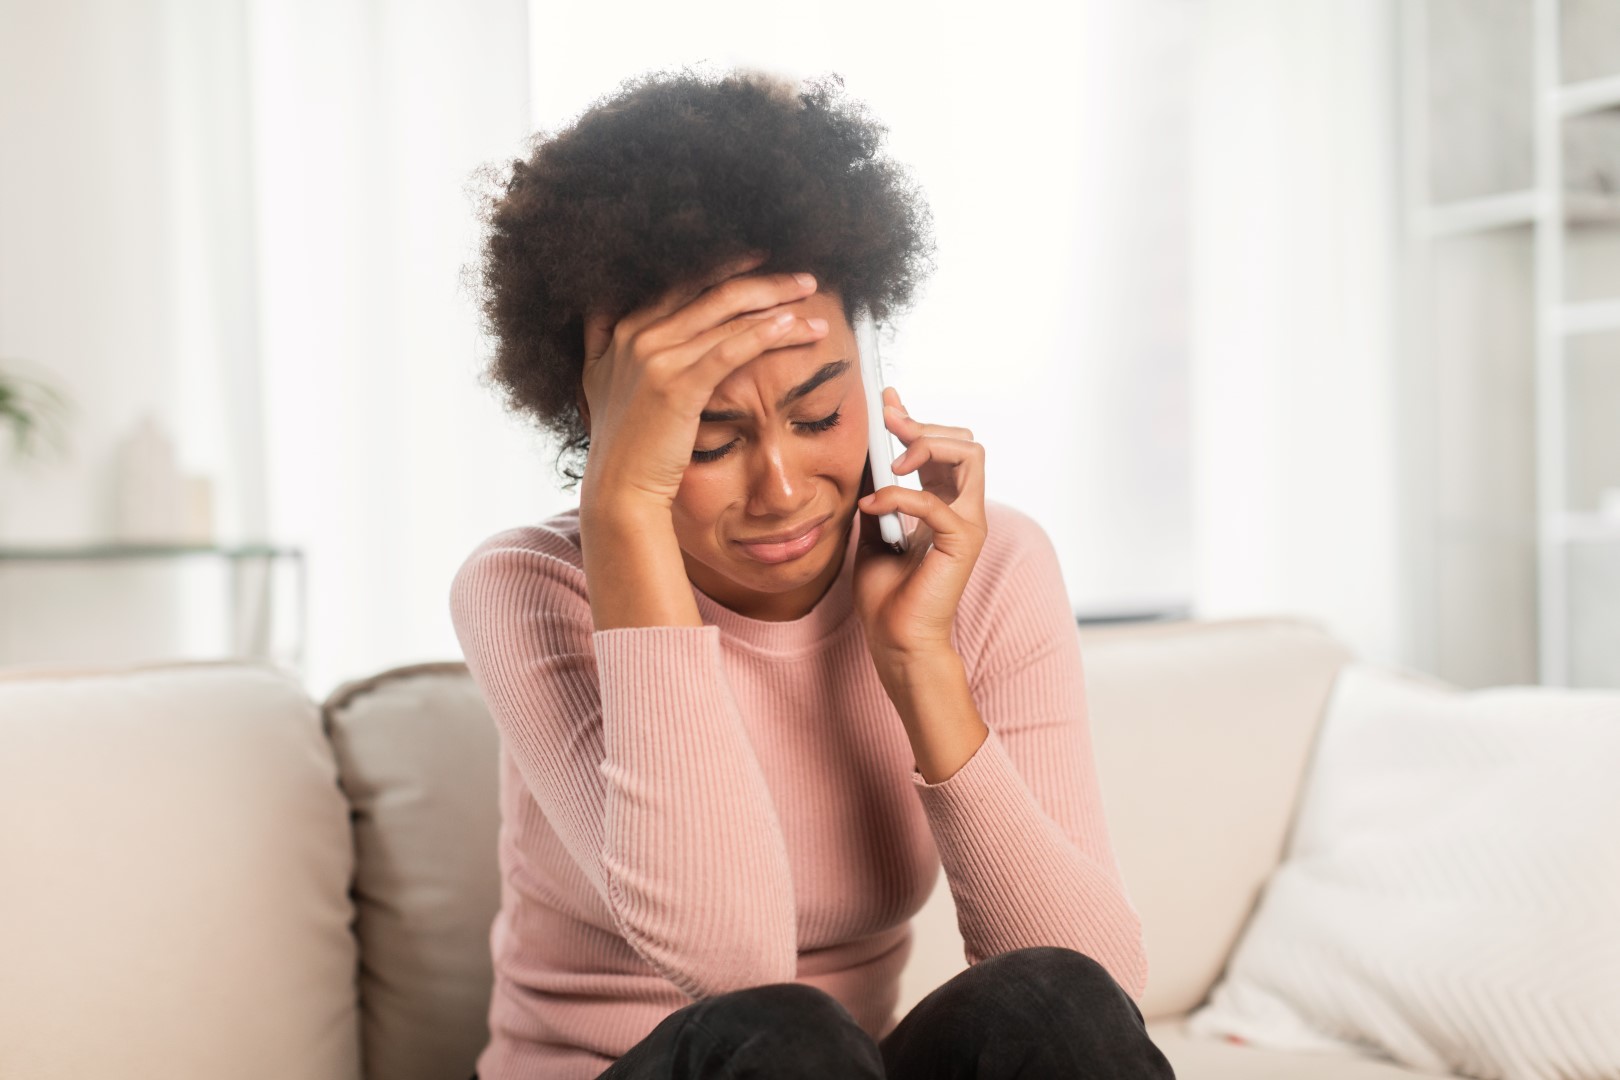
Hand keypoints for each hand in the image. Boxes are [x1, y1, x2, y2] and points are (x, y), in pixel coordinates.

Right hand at [577, 251, 830, 517]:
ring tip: (812, 301)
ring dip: (778, 303)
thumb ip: (607, 345)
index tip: (762, 262)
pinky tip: (797, 327)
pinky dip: (768, 333)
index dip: (727, 268)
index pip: (684, 283)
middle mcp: (636, 333)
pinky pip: (732, 348)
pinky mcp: (677, 384)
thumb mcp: (602, 383)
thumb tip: (607, 318)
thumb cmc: (627, 445)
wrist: (620, 490)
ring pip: (728, 314)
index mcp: (622, 328)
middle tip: (803, 278)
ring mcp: (654, 356)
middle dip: (764, 279)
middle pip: (711, 289)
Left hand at [852, 386, 986, 661]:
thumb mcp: (871, 526)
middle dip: (923, 425)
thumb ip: (875, 489)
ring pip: (969, 454)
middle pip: (964, 440)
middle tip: (888, 423)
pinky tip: (872, 507)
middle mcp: (962, 508)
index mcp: (943, 502)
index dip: (914, 418)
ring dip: (927, 446)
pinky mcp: (962, 542)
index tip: (885, 400)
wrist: (894, 640)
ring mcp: (967, 523)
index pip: (941, 445)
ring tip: (892, 464)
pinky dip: (899, 496)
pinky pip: (935, 501)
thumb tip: (862, 451)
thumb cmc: (886, 593)